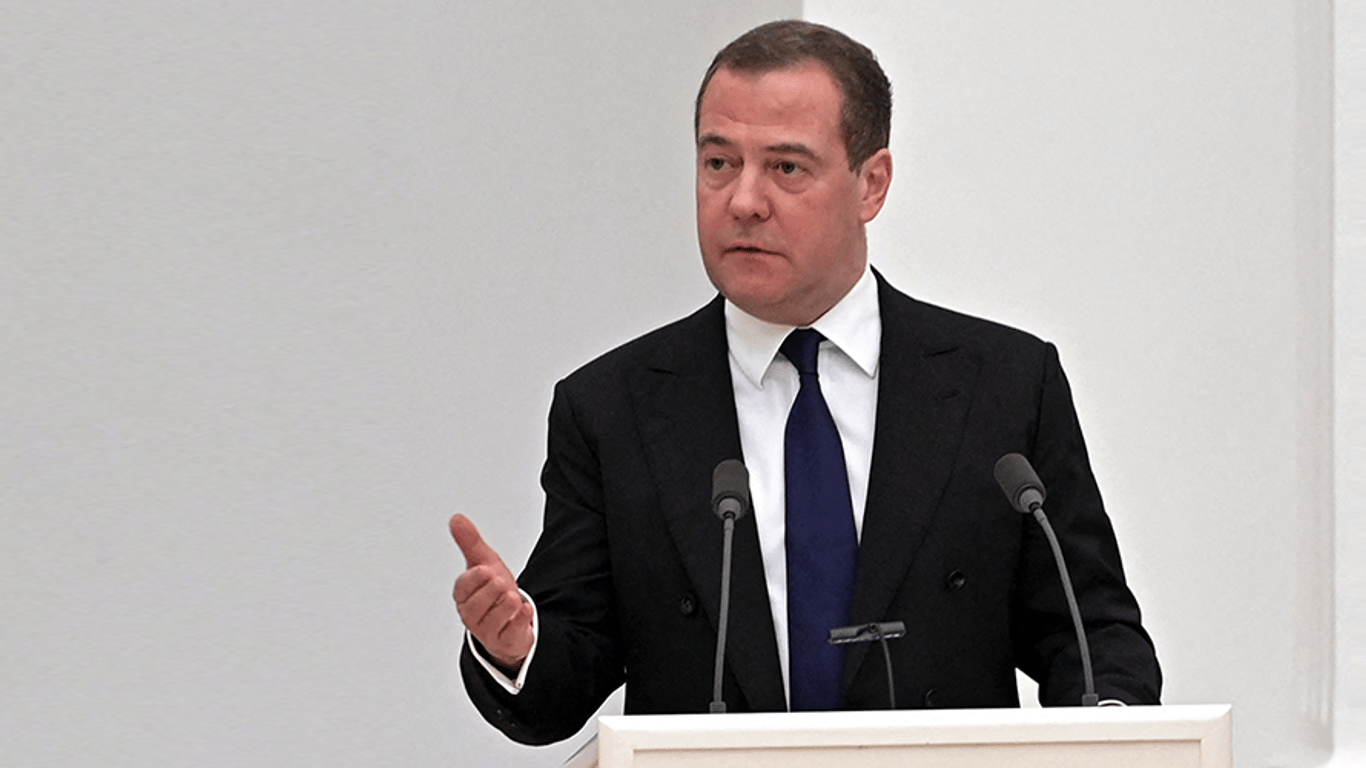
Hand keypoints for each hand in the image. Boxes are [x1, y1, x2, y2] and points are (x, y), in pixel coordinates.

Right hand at [450, 514, 534, 669]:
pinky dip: (520, 619)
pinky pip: (512, 631)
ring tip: (512, 597)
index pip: (463, 586)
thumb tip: (457, 519)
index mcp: (463, 595)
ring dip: (507, 604)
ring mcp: (487, 630)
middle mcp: (471, 614)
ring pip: (495, 617)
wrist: (511, 619)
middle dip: (494, 590)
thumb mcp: (485, 562)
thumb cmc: (495, 591)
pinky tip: (525, 610)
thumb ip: (470, 542)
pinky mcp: (504, 641)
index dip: (476, 577)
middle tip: (502, 583)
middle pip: (478, 603)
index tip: (486, 570)